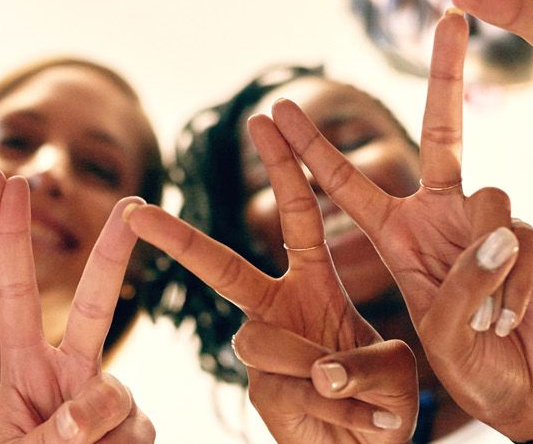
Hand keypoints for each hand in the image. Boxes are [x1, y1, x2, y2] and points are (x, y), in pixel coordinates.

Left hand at [0, 183, 154, 443]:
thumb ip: (46, 433)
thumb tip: (84, 415)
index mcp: (25, 370)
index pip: (18, 296)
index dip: (10, 242)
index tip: (7, 185)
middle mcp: (73, 375)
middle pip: (95, 304)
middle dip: (111, 253)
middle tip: (130, 205)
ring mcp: (112, 403)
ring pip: (113, 396)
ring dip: (89, 434)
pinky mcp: (141, 432)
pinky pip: (134, 434)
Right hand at [127, 115, 415, 442]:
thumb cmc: (385, 402)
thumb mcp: (394, 368)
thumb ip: (364, 363)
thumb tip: (319, 369)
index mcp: (315, 283)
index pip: (299, 215)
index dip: (284, 167)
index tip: (262, 118)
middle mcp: (280, 310)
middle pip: (223, 268)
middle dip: (180, 239)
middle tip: (139, 212)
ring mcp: (264, 354)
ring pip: (262, 342)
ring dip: (325, 370)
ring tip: (371, 400)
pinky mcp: (261, 394)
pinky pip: (292, 388)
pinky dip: (340, 406)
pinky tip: (365, 421)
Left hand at [270, 12, 532, 440]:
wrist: (526, 393)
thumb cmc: (466, 366)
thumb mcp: (439, 333)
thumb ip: (460, 285)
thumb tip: (503, 231)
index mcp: (394, 235)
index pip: (344, 186)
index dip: (308, 150)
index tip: (275, 107)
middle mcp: (439, 214)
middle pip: (440, 131)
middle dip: (446, 72)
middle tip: (451, 11)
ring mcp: (487, 223)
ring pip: (491, 198)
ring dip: (488, 264)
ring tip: (486, 319)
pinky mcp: (530, 239)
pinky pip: (524, 241)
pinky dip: (517, 288)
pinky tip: (510, 320)